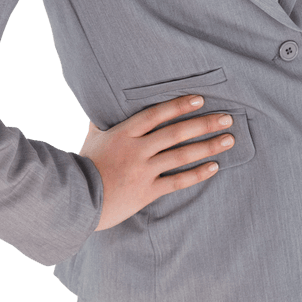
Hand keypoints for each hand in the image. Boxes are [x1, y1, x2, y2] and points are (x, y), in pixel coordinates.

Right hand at [79, 93, 235, 230]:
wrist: (73, 201)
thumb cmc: (81, 166)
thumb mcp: (91, 138)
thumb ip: (101, 120)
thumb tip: (100, 99)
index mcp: (124, 133)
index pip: (157, 114)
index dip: (179, 105)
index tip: (200, 99)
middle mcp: (137, 150)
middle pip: (176, 132)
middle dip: (204, 124)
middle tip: (227, 118)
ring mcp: (142, 171)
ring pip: (181, 155)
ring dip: (208, 146)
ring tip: (228, 139)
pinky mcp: (146, 192)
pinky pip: (177, 181)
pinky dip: (197, 174)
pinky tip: (214, 166)